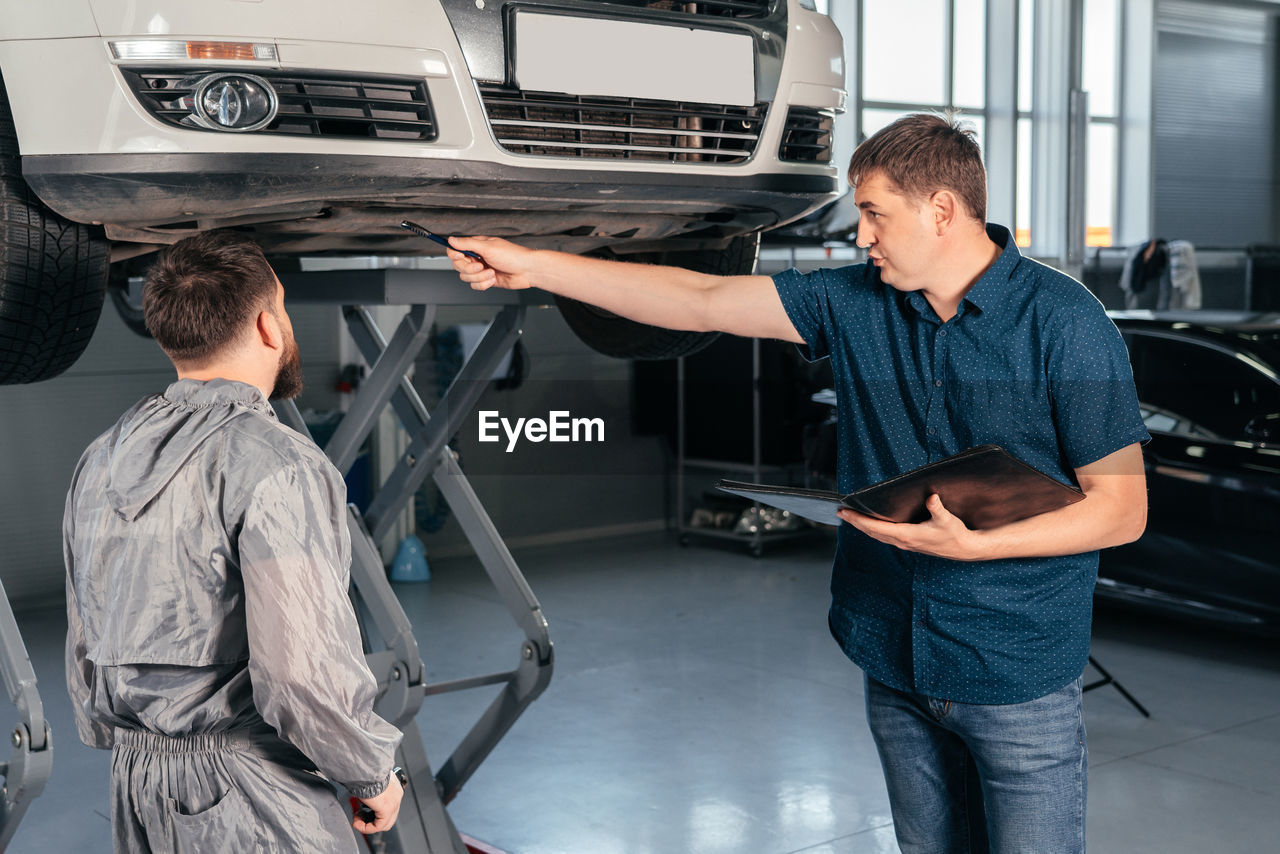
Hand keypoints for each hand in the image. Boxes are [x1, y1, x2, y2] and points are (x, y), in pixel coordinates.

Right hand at [352, 771, 402, 834]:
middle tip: (358, 815)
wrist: (365, 768)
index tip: (360, 810)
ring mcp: (394, 803)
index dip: (373, 812)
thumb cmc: (365, 771)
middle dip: (371, 820)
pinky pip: (377, 826)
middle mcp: (396, 796)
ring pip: (383, 824)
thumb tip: (363, 797)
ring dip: (367, 825)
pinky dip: (365, 827)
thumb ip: (371, 791)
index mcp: (394, 788)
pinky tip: (356, 822)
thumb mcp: (369, 782)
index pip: (388, 808)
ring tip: (356, 819)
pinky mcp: (387, 809)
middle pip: (387, 818)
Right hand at [446, 236, 535, 290]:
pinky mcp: (486, 280)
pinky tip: (493, 279)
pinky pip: (475, 285)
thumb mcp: (488, 247)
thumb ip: (468, 244)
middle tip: (481, 266)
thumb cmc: (512, 256)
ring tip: (491, 272)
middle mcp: (477, 257)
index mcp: (476, 246)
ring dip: (479, 277)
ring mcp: (481, 270)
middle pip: (458, 266)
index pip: (455, 250)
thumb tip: (451, 239)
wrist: (527, 271)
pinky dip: (483, 284)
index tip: (461, 257)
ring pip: (466, 277)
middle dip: (469, 269)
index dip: (455, 256)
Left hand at [836, 494, 981, 560]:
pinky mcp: (908, 543)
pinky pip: (884, 537)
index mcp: (907, 535)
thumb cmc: (955, 533)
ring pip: (877, 535)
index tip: (845, 512)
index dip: (858, 520)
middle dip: (855, 522)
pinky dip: (872, 530)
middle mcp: (902, 541)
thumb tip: (931, 497)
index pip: (876, 527)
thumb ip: (937, 508)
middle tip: (840, 512)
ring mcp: (904, 544)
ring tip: (849, 517)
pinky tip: (868, 524)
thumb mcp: (947, 519)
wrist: (964, 549)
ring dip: (862, 526)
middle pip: (871, 532)